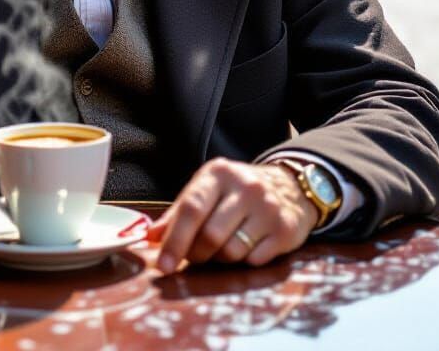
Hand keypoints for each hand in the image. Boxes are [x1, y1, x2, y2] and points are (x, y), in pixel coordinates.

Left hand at [147, 159, 317, 272]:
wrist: (289, 187)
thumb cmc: (236, 192)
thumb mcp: (207, 190)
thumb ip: (178, 213)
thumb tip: (149, 237)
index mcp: (219, 173)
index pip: (192, 208)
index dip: (175, 240)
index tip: (163, 266)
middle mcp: (246, 186)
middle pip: (210, 236)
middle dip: (197, 253)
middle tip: (196, 254)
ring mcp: (268, 208)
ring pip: (231, 252)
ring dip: (220, 259)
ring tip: (223, 246)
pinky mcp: (285, 229)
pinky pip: (253, 261)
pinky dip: (244, 261)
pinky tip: (247, 246)